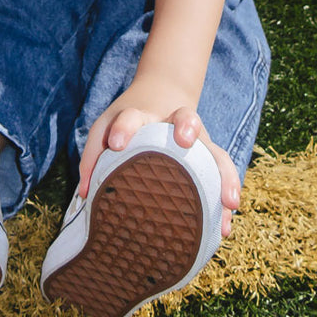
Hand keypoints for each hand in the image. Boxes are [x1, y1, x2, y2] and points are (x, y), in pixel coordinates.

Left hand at [79, 86, 240, 238]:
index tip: (117, 143)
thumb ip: (95, 154)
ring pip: (215, 149)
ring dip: (224, 174)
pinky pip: (223, 173)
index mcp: (142, 115)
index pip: (132, 117)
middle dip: (186, 126)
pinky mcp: (210, 153)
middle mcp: (173, 121)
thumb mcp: (106, 127)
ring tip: (229, 202)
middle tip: (185, 139)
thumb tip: (87, 194)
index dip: (124, 128)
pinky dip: (227, 197)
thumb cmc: (128, 119)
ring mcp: (197, 137)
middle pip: (186, 116)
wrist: (162, 91)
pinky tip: (226, 225)